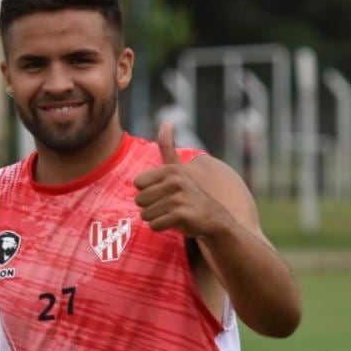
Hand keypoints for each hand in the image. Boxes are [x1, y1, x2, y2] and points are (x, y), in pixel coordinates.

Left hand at [133, 123, 229, 237]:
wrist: (213, 219)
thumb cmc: (189, 195)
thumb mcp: (178, 170)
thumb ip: (168, 148)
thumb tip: (166, 122)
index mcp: (170, 170)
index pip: (137, 184)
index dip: (147, 192)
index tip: (163, 193)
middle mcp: (174, 181)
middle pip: (139, 200)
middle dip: (151, 207)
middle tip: (169, 206)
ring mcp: (178, 198)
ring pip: (145, 214)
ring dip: (156, 218)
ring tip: (172, 214)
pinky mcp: (181, 215)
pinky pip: (154, 225)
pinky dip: (161, 227)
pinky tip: (175, 223)